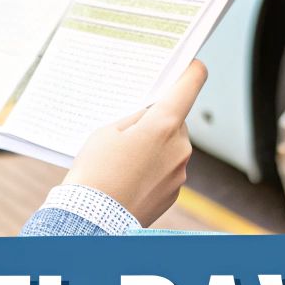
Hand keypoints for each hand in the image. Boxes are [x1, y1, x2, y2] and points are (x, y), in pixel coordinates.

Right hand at [64, 60, 207, 225]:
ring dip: (155, 147)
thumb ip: (134, 117)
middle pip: (175, 120)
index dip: (191, 70)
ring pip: (171, 146)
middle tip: (129, 129)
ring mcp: (180, 171)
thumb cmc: (96, 172)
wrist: (93, 220)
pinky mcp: (175, 192)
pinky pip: (168, 169)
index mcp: (164, 124)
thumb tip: (150, 115)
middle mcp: (180, 147)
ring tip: (123, 159)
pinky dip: (153, 169)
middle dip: (157, 121)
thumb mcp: (107, 132)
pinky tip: (129, 177)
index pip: (190, 85)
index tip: (191, 64)